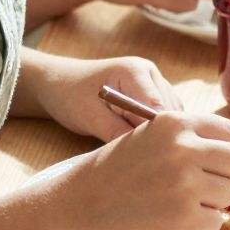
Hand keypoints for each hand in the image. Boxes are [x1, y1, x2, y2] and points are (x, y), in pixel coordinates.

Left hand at [33, 53, 183, 141]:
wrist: (58, 83)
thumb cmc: (69, 95)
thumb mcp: (89, 116)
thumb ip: (116, 132)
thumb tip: (141, 152)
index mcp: (135, 71)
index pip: (158, 107)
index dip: (155, 132)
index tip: (148, 155)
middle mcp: (150, 73)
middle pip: (169, 111)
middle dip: (160, 133)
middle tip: (147, 158)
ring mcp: (154, 82)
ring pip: (171, 115)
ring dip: (159, 132)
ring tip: (145, 151)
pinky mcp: (153, 94)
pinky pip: (164, 116)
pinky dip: (156, 130)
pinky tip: (143, 141)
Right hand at [57, 110, 229, 229]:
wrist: (72, 211)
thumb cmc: (107, 176)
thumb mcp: (145, 139)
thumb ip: (183, 139)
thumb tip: (228, 149)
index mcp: (174, 123)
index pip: (229, 132)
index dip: (229, 151)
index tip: (222, 163)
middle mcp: (185, 149)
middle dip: (225, 178)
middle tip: (203, 188)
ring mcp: (187, 185)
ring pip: (228, 195)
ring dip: (209, 204)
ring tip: (175, 205)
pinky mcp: (185, 219)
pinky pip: (215, 222)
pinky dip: (198, 227)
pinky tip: (169, 222)